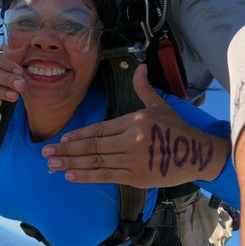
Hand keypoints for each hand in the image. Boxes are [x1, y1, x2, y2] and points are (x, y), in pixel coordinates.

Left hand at [41, 64, 229, 187]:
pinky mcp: (137, 178)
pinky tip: (71, 175)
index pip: (99, 129)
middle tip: (46, 153)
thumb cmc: (176, 129)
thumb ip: (143, 88)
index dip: (79, 135)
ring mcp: (133, 161)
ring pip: (96, 162)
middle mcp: (131, 141)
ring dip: (71, 164)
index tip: (62, 138)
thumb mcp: (159, 106)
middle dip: (67, 150)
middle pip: (93, 147)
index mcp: (134, 122)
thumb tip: (139, 67)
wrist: (198, 154)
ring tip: (52, 165)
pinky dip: (87, 176)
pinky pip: (107, 177)